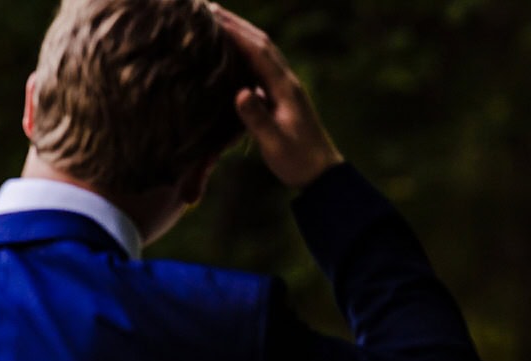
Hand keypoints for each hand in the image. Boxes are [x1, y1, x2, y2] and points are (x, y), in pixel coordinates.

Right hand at [214, 5, 343, 188]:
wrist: (322, 174)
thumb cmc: (298, 160)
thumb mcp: (275, 142)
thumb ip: (257, 118)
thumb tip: (240, 92)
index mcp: (285, 88)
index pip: (259, 51)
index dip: (235, 32)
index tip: (211, 18)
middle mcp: (287, 82)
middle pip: (261, 43)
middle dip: (236, 24)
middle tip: (208, 9)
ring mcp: (286, 88)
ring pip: (263, 52)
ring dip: (242, 34)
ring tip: (217, 22)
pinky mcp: (282, 97)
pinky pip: (262, 66)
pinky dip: (246, 53)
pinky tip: (232, 53)